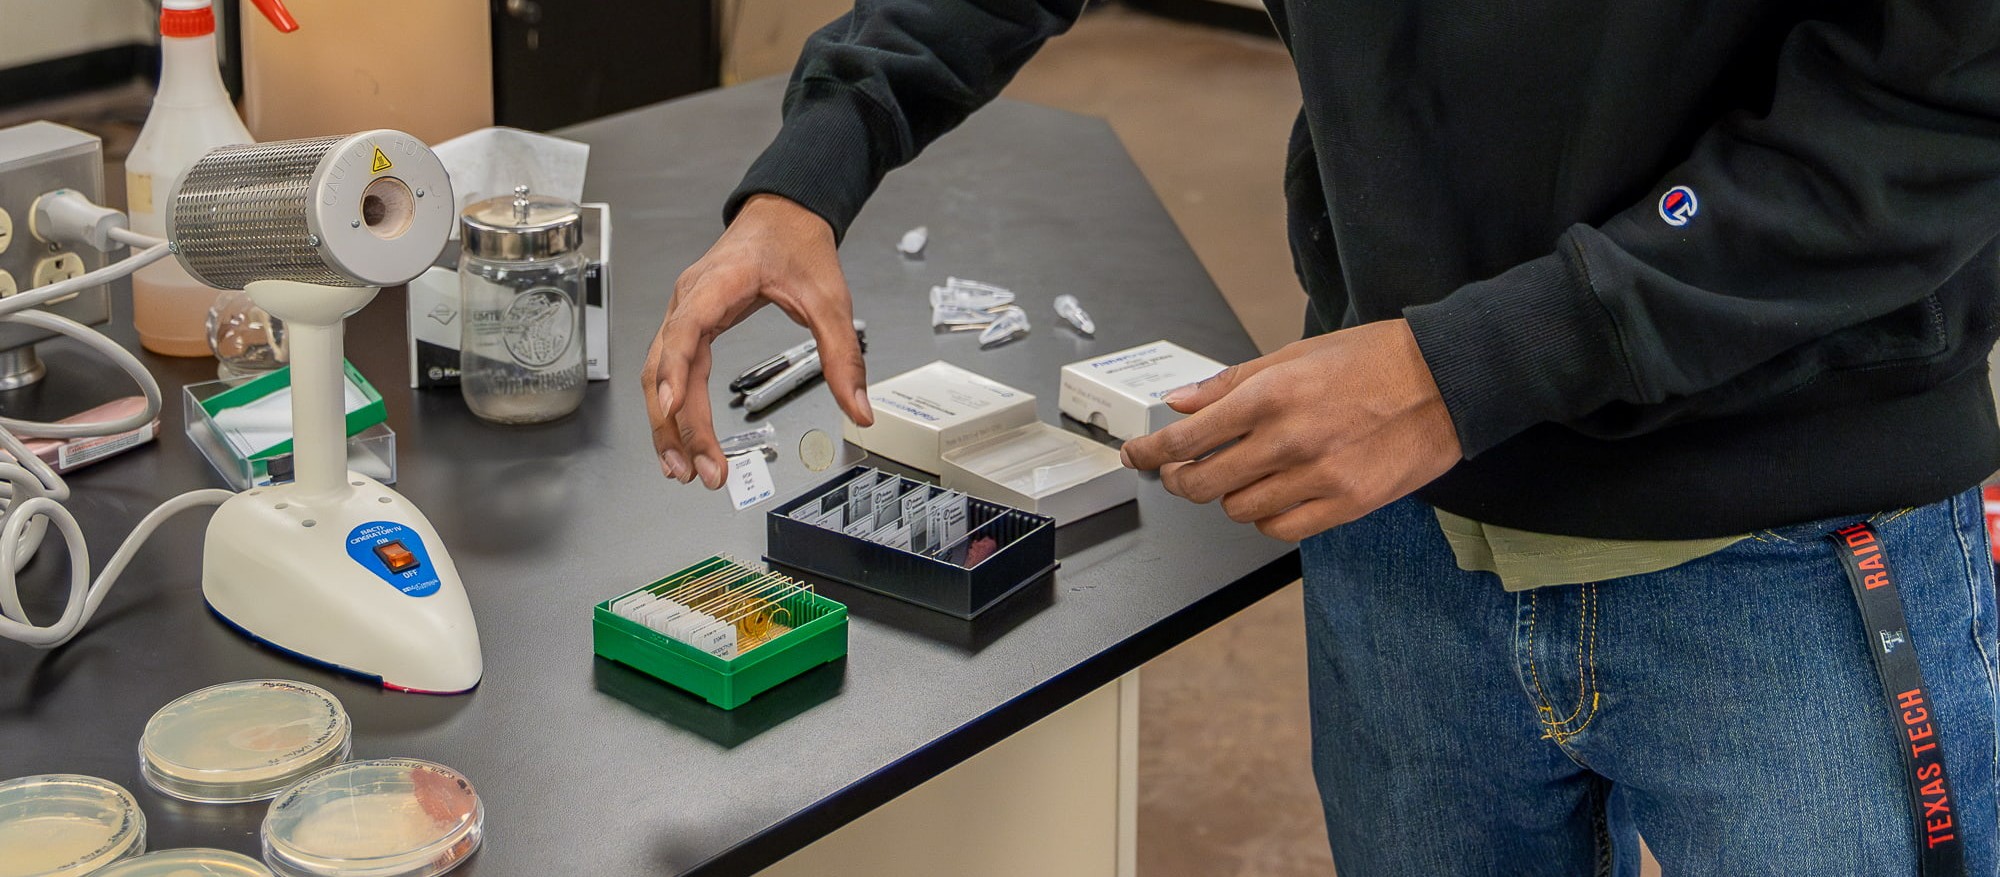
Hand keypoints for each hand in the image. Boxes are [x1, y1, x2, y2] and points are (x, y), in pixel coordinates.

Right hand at [642, 194, 873, 487]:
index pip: (686, 330)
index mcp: (718, 284)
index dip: (675, 370)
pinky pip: (668, 370)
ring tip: (681, 470)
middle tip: (699, 471)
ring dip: (666, 425)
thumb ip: (844, 356)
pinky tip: (678, 441)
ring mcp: (682, 312)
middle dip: (679, 424)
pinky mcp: (687, 324)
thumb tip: (859, 409)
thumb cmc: (796, 244)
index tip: (672, 407)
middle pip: (666, 366)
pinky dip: (670, 408)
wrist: (783, 213)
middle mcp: (689, 299)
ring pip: (658, 374)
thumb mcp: (830, 299)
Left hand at [1119, 319, 1461, 540]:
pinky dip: (1268, 518)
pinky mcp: (1345, 504)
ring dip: (1231, 496)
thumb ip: (1232, 383)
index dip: (1150, 453)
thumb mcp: (1296, 354)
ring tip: (1246, 474)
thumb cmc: (1375, 360)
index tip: (1137, 456)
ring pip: (1238, 509)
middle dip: (1182, 479)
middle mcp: (1286, 439)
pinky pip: (1280, 528)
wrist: (1447, 381)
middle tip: (1184, 471)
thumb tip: (1182, 402)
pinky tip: (1276, 496)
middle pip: (1202, 483)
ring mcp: (1317, 477)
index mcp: (1269, 395)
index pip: (1186, 438)